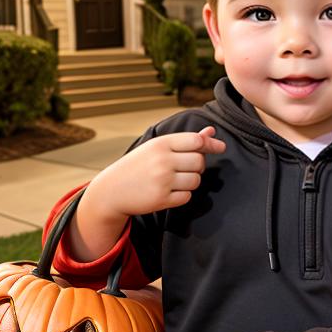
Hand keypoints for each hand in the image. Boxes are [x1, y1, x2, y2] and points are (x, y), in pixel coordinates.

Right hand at [71, 126, 225, 260]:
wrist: (111, 190)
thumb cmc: (138, 166)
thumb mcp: (157, 148)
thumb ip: (186, 141)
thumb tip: (211, 132)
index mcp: (160, 144)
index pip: (196, 141)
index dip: (212, 144)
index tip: (220, 147)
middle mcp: (162, 161)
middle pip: (199, 162)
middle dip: (198, 166)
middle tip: (185, 167)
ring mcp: (162, 181)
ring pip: (196, 181)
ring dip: (191, 181)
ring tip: (175, 180)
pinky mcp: (162, 199)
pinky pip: (187, 197)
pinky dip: (182, 195)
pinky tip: (169, 191)